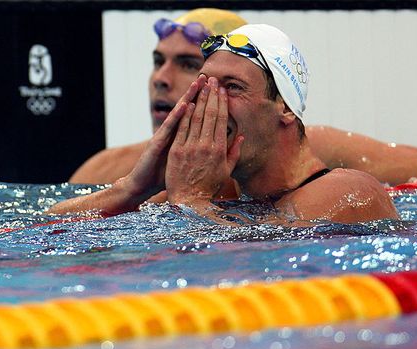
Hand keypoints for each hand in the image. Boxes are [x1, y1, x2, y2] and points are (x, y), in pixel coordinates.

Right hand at [120, 76, 207, 199]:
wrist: (143, 185)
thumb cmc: (165, 175)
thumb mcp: (184, 162)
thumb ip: (197, 152)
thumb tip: (215, 146)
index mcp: (182, 137)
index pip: (198, 116)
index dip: (208, 102)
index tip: (219, 89)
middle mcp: (174, 133)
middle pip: (190, 109)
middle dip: (200, 93)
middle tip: (210, 77)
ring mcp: (165, 136)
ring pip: (179, 114)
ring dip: (189, 97)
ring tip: (198, 83)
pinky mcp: (157, 142)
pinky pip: (169, 127)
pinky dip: (177, 115)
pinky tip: (185, 104)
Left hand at [165, 76, 243, 208]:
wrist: (189, 199)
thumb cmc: (209, 186)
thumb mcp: (226, 170)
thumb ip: (234, 152)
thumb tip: (240, 135)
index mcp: (219, 149)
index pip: (221, 120)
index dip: (222, 103)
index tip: (222, 90)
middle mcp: (206, 146)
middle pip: (210, 115)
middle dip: (211, 95)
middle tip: (212, 80)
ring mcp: (190, 147)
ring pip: (196, 118)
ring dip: (199, 100)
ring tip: (201, 86)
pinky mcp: (177, 151)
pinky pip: (182, 129)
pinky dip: (185, 115)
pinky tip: (188, 102)